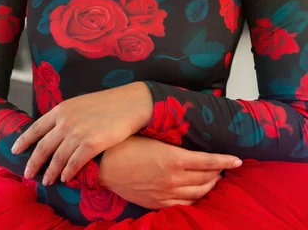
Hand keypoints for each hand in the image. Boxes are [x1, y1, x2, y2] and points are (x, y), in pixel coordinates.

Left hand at [11, 82, 152, 184]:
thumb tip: (53, 130)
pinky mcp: (91, 145)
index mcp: (61, 110)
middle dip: (34, 163)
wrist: (128, 104)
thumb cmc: (106, 103)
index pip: (36, 128)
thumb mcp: (79, 104)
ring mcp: (77, 134)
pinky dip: (68, 173)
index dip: (24, 141)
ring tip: (47, 180)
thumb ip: (65, 116)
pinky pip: (74, 164)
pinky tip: (66, 178)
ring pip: (57, 159)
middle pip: (43, 147)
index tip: (15, 150)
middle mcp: (66, 122)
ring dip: (50, 172)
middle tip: (28, 174)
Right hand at [99, 135, 241, 209]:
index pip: (209, 162)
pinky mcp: (156, 203)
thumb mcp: (152, 136)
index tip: (237, 160)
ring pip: (197, 193)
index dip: (225, 161)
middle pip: (206, 179)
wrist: (103, 164)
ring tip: (215, 178)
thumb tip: (187, 135)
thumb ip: (172, 141)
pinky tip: (197, 193)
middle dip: (219, 173)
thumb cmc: (125, 143)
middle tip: (224, 166)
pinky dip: (194, 199)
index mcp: (173, 159)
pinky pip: (183, 205)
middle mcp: (173, 179)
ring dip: (210, 186)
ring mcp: (165, 193)